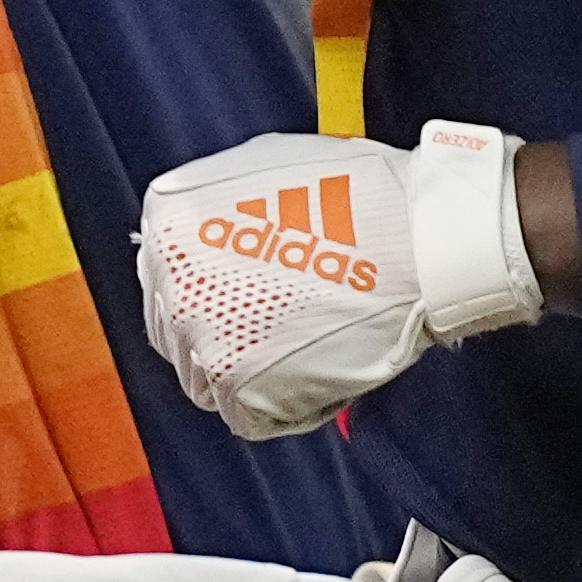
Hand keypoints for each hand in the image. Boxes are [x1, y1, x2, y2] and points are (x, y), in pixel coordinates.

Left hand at [135, 123, 542, 437]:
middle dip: (222, 327)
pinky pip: (244, 414)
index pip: (163, 275)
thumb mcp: (266, 168)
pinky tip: (317, 369)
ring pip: (203, 376)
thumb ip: (220, 206)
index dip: (211, 285)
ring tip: (306, 341)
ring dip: (249, 366)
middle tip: (280, 320)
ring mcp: (200, 336)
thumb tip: (207, 234)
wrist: (418, 238)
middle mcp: (171, 281)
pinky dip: (281, 403)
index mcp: (169, 223)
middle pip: (175, 328)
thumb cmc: (359, 197)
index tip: (246, 289)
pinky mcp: (236, 386)